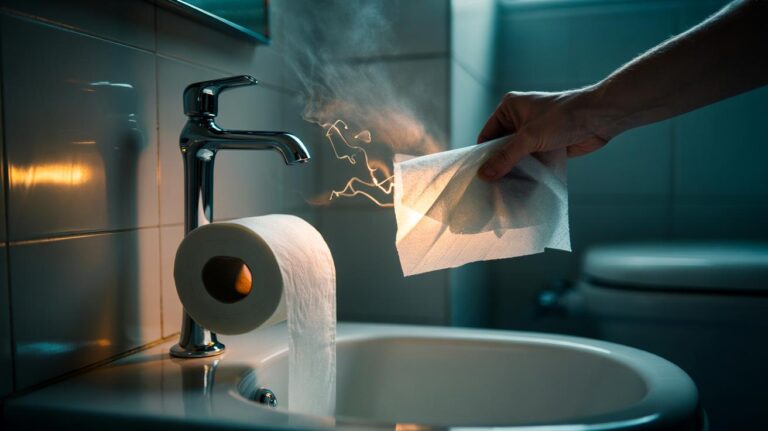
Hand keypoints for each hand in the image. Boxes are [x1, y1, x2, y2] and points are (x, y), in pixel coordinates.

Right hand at [477, 89, 610, 180]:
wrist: (598, 118)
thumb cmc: (563, 118)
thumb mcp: (529, 138)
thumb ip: (506, 157)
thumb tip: (484, 175)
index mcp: (509, 108)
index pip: (487, 135)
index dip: (482, 155)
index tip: (478, 176)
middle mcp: (519, 119)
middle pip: (500, 147)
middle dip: (498, 165)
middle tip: (490, 187)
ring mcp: (533, 133)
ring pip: (516, 156)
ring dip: (513, 170)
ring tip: (503, 191)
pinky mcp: (546, 145)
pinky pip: (530, 161)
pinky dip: (527, 172)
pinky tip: (521, 187)